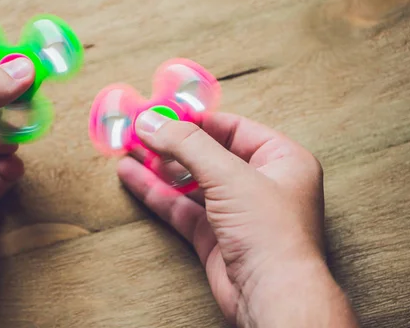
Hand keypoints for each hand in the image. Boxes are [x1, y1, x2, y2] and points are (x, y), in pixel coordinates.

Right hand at [118, 111, 358, 326]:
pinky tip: (133, 177)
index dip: (195, 119)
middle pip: (208, 154)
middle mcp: (261, 184)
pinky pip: (182, 208)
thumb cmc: (273, 235)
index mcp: (281, 160)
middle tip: (139, 130)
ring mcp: (237, 212)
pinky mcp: (216, 237)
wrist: (273, 297)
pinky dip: (157, 193)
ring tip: (128, 149)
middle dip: (171, 143)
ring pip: (191, 182)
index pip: (232, 128)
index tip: (162, 111)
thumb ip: (188, 145)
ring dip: (159, 167)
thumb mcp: (229, 176)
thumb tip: (152, 121)